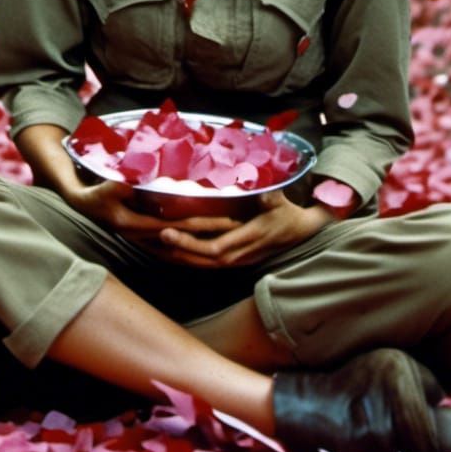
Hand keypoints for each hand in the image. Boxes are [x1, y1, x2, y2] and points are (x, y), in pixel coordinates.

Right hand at [63, 179, 241, 242]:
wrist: (80, 204)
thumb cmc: (92, 194)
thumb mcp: (100, 188)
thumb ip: (114, 186)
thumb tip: (126, 183)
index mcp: (135, 226)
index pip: (179, 226)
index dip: (204, 223)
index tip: (227, 220)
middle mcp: (143, 237)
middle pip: (185, 237)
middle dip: (211, 233)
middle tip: (238, 225)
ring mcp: (144, 239)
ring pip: (181, 244)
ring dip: (202, 239)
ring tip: (227, 234)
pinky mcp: (144, 236)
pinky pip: (172, 242)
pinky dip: (190, 241)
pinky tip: (203, 239)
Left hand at [154, 191, 335, 267]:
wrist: (301, 232)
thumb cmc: (287, 212)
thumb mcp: (280, 200)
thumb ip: (268, 195)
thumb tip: (258, 186)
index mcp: (250, 238)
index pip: (215, 248)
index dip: (189, 244)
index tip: (167, 231)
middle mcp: (241, 254)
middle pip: (202, 260)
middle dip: (175, 252)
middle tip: (149, 239)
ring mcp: (238, 260)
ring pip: (202, 265)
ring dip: (177, 258)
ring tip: (152, 247)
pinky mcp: (235, 261)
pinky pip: (207, 264)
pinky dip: (187, 259)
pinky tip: (170, 252)